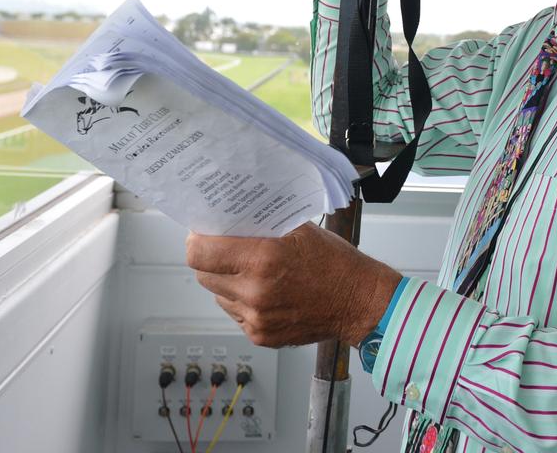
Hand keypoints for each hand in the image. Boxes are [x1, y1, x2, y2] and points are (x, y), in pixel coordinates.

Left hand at [186, 222, 401, 346]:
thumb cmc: (335, 263)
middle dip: (212, 260)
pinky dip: (243, 301)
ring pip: (218, 294)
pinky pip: (235, 313)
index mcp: (263, 259)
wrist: (359, 302)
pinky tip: (266, 292)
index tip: (203, 234)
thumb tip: (227, 221)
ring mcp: (256, 317)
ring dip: (227, 281)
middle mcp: (255, 291)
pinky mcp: (260, 335)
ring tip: (253, 273)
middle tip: (228, 250)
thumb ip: (261, 225)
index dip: (197, 241)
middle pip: (203, 274)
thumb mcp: (299, 230)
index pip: (199, 253)